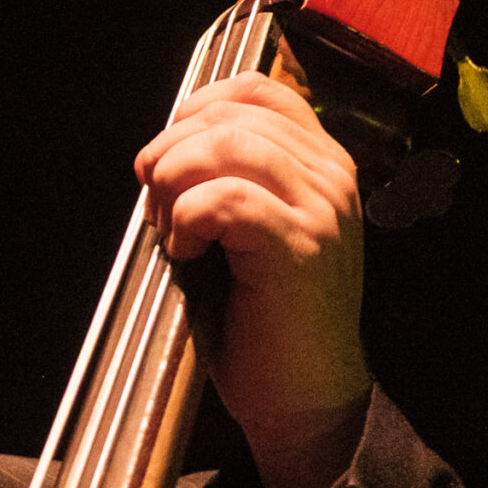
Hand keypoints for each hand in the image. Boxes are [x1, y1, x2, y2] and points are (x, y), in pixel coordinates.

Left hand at [135, 71, 371, 487]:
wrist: (301, 397)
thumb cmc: (260, 317)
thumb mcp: (240, 230)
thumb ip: (219, 178)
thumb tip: (159, 150)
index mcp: (320, 163)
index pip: (256, 91)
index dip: (194, 111)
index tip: (165, 160)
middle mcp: (331, 176)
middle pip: (229, 115)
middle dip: (170, 153)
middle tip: (156, 206)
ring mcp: (321, 209)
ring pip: (225, 146)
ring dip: (174, 184)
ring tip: (171, 231)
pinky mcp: (300, 247)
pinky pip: (222, 199)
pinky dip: (185, 221)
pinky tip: (186, 254)